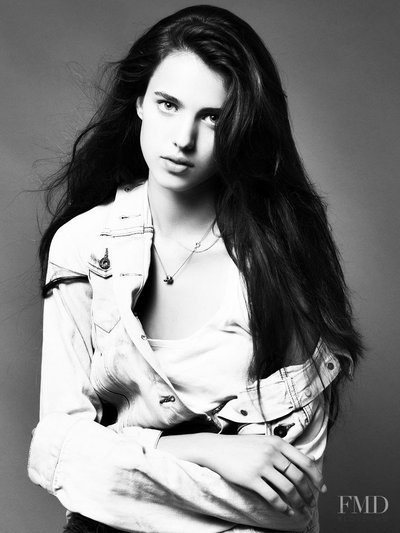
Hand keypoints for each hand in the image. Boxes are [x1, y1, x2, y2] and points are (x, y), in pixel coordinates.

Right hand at [195, 433, 325, 515]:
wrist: (217, 449)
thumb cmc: (240, 446)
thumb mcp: (262, 441)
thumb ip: (279, 450)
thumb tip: (298, 466)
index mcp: (277, 442)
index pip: (305, 461)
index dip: (316, 476)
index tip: (322, 487)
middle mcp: (272, 452)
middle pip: (298, 477)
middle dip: (308, 493)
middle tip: (311, 503)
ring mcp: (262, 465)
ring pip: (288, 488)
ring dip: (298, 502)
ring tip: (301, 510)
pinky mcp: (251, 478)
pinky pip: (273, 496)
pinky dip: (283, 507)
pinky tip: (286, 511)